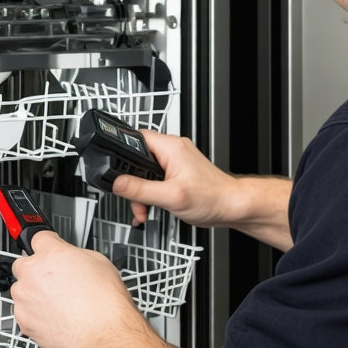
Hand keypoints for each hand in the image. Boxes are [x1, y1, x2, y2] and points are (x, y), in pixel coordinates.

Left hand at [10, 231, 137, 347]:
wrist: (104, 331)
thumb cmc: (106, 301)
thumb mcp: (100, 262)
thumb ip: (76, 256)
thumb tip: (71, 259)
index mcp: (53, 254)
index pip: (38, 237)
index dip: (46, 243)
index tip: (46, 247)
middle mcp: (33, 273)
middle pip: (23, 264)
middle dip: (37, 270)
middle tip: (57, 280)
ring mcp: (25, 298)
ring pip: (22, 290)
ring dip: (36, 293)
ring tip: (60, 302)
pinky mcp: (23, 320)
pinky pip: (24, 312)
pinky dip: (36, 313)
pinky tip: (57, 316)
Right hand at [113, 131, 293, 250]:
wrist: (232, 207)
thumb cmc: (213, 197)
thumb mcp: (171, 196)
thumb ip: (141, 189)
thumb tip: (118, 183)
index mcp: (171, 147)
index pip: (135, 138)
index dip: (121, 154)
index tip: (115, 171)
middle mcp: (173, 150)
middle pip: (137, 159)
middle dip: (132, 182)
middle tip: (136, 199)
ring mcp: (176, 162)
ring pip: (145, 172)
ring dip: (141, 193)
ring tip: (145, 209)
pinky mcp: (178, 174)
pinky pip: (155, 180)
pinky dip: (151, 194)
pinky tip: (152, 207)